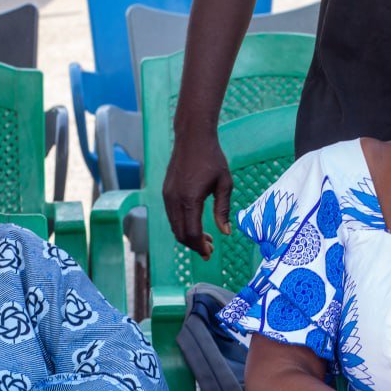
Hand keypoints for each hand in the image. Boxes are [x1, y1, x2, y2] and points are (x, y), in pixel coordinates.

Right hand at [162, 129, 231, 259]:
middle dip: (194, 245)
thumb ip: (223, 210)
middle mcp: (174, 200)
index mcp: (190, 199)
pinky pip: (172, 216)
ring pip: (174, 226)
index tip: (209, 253)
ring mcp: (167, 196)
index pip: (191, 233)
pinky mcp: (166, 192)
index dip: (200, 247)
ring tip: (205, 239)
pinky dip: (182, 225)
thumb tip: (225, 232)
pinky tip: (195, 224)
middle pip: (180, 234)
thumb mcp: (224, 184)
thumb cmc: (212, 158)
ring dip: (188, 236)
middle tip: (209, 250)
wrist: (192, 137)